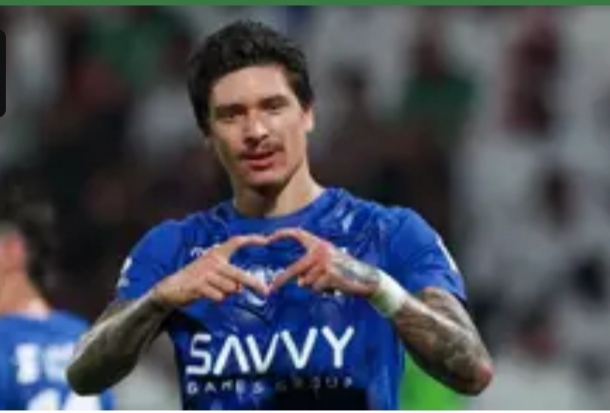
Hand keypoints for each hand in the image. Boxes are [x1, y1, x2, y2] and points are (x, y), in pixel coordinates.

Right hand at [153, 235, 269, 307]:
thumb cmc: (196, 279)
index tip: (267, 240)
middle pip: (238, 273)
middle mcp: (213, 261)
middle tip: (266, 291)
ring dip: (226, 293)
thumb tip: (241, 287)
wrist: (170, 287)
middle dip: (254, 283)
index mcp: (217, 254)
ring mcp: (205, 273)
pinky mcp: (198, 285)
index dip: (251, 239)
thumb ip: (228, 277)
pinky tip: (207, 295)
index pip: (236, 241)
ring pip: (229, 288)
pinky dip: (217, 298)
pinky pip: (218, 296)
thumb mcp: (212, 272)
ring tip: (214, 290)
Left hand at [269, 228, 379, 296]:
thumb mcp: (326, 265)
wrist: (366, 278)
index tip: (269, 237)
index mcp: (319, 244)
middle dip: (283, 280)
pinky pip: (316, 288)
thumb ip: (311, 269)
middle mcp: (321, 250)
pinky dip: (323, 291)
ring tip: (330, 283)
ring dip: (315, 287)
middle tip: (272, 288)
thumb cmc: (344, 272)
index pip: (298, 234)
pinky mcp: (330, 274)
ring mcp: (325, 261)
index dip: (283, 234)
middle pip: (296, 268)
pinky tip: (334, 286)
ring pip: (307, 282)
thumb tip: (299, 282)